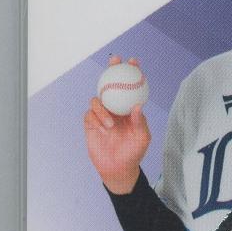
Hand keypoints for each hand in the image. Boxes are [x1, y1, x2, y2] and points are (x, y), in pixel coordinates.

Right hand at [84, 56, 150, 193]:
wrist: (118, 169)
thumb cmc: (134, 152)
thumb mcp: (142, 138)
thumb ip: (140, 122)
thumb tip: (137, 105)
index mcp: (128, 108)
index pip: (129, 87)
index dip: (131, 72)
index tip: (133, 62)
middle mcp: (114, 109)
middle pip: (110, 85)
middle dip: (111, 71)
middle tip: (113, 63)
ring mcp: (102, 116)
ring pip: (97, 100)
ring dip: (103, 110)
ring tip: (111, 125)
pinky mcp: (91, 125)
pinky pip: (89, 115)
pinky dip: (96, 120)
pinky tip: (103, 129)